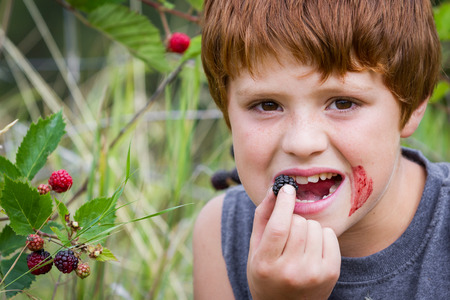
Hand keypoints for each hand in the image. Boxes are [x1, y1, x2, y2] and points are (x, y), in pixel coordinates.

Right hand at [247, 184, 340, 299]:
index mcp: (266, 264)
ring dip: (307, 227)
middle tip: (288, 232)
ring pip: (315, 227)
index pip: (279, 227)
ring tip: (299, 243)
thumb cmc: (266, 272)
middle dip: (293, 219)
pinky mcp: (331, 273)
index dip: (284, 203)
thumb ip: (263, 217)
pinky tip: (312, 248)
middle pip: (299, 223)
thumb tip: (277, 188)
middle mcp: (291, 271)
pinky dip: (321, 235)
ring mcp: (313, 274)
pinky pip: (330, 235)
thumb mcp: (255, 247)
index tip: (287, 189)